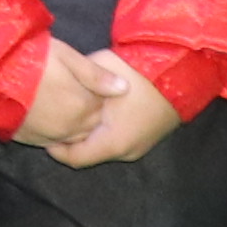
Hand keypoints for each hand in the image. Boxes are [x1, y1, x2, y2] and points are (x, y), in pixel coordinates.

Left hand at [16, 43, 180, 166]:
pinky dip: (104, 131)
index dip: (55, 148)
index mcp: (113, 143)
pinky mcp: (148, 136)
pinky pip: (118, 139)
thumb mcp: (99, 74)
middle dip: (70, 140)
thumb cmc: (138, 72)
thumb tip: (57, 90)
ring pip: (104, 146)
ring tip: (73, 116)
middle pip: (89, 153)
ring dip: (88, 135)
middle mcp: (127, 151)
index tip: (43, 131)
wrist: (183, 68)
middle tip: (55, 122)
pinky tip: (96, 113)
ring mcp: (140, 145)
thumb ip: (76, 86)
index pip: (74, 158)